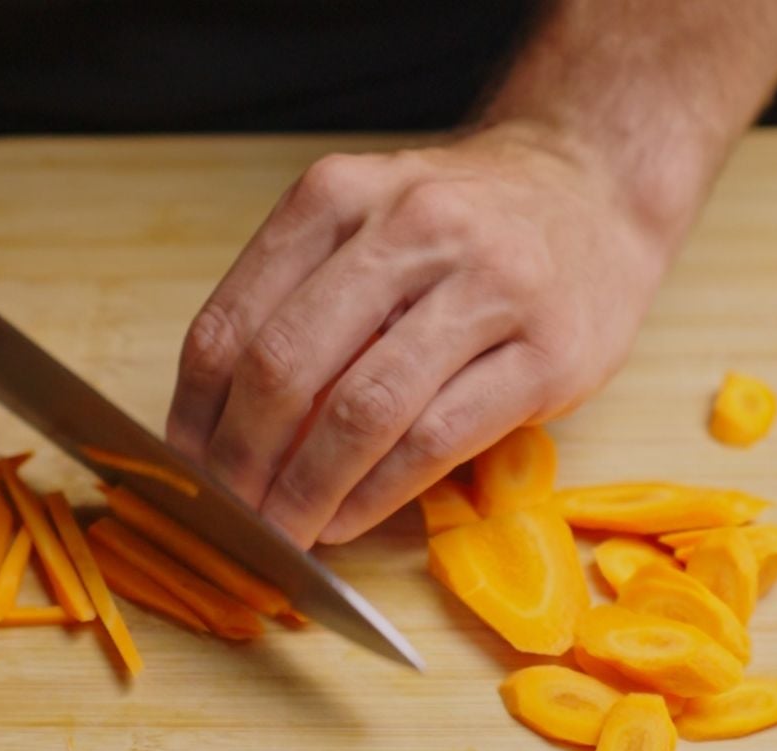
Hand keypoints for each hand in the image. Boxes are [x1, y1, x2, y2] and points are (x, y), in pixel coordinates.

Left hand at [166, 122, 672, 548]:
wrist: (592, 191)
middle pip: (286, 367)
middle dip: (240, 462)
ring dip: (306, 490)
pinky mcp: (549, 353)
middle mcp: (410, 227)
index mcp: (338, 198)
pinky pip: (437, 439)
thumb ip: (295, 310)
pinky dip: (376, 494)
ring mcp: (489, 286)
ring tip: (284, 533)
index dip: (195, 414)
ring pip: (363, 410)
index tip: (183, 470)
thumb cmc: (459, 232)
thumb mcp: (362, 232)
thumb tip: (218, 432)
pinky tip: (345, 520)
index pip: (231, 322)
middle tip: (228, 516)